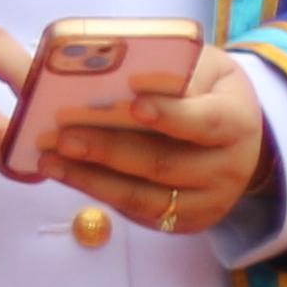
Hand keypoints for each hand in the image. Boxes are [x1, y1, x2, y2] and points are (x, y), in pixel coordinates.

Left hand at [36, 42, 271, 237]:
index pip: (207, 121)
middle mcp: (229, 167)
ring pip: (144, 195)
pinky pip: (136, 210)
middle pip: (164, 163)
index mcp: (237, 121)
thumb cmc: (203, 89)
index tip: (134, 104)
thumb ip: (166, 66)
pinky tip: (65, 174)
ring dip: (91, 178)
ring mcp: (209, 200)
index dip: (171, 115)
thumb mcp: (198, 66)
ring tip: (49, 159)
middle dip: (109, 150)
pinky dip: (96, 191)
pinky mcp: (185, 220)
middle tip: (63, 136)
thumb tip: (114, 67)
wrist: (232, 135)